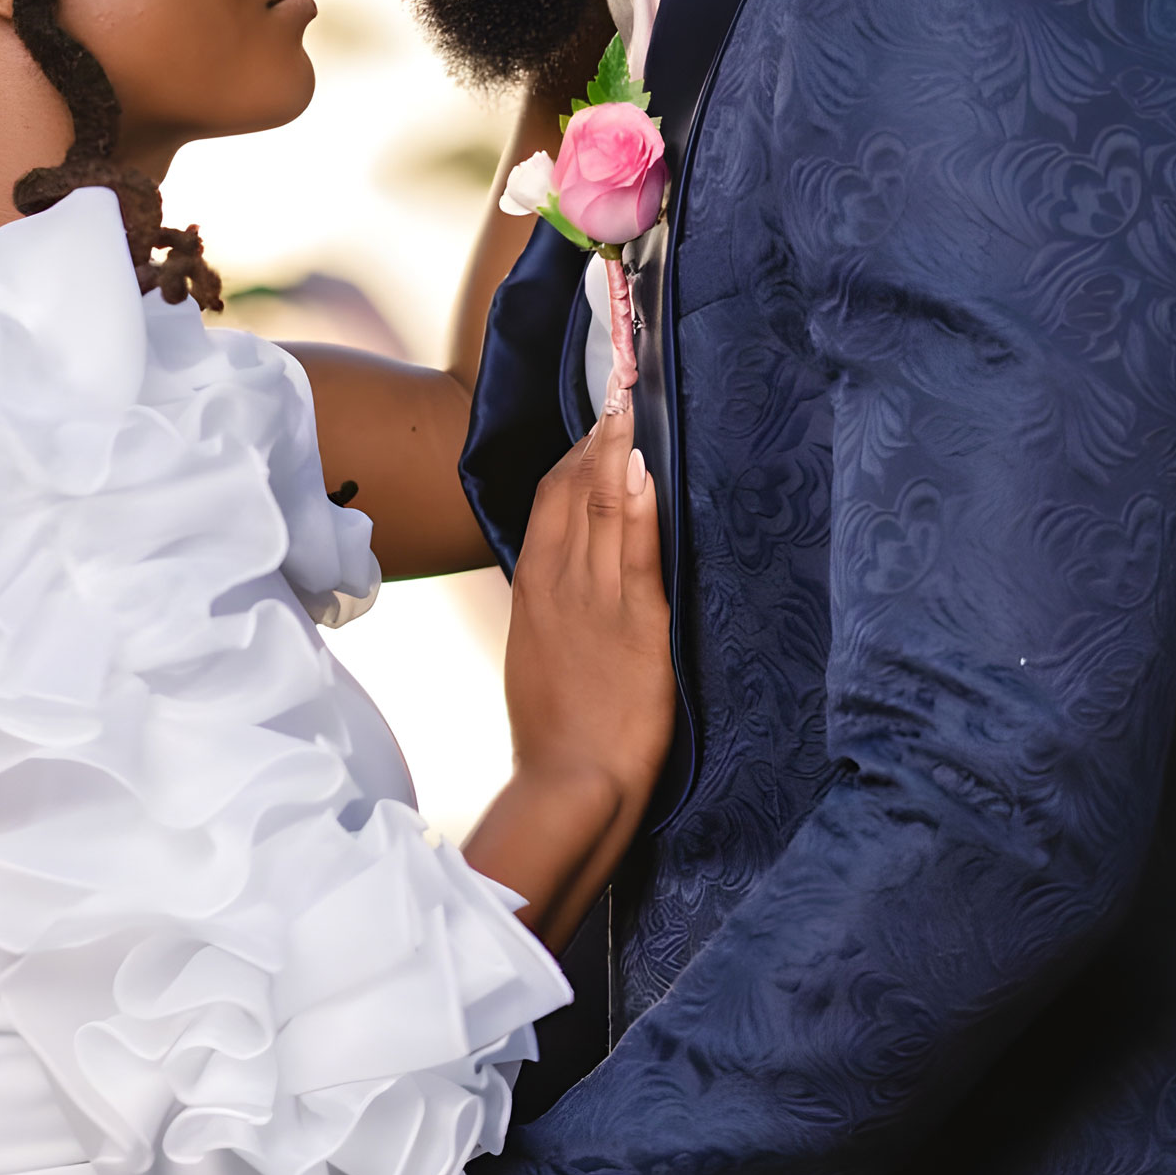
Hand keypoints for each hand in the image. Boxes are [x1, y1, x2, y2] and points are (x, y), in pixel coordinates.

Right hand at [463, 391, 672, 947]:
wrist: (573, 783)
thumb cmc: (560, 733)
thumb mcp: (539, 656)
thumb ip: (552, 610)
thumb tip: (565, 576)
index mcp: (533, 591)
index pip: (548, 502)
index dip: (572, 456)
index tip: (597, 423)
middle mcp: (558, 585)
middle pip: (572, 490)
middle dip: (597, 437)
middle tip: (622, 390)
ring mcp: (594, 601)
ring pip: (600, 506)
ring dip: (616, 451)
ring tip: (633, 405)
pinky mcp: (634, 624)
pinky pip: (634, 549)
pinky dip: (636, 503)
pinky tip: (642, 466)